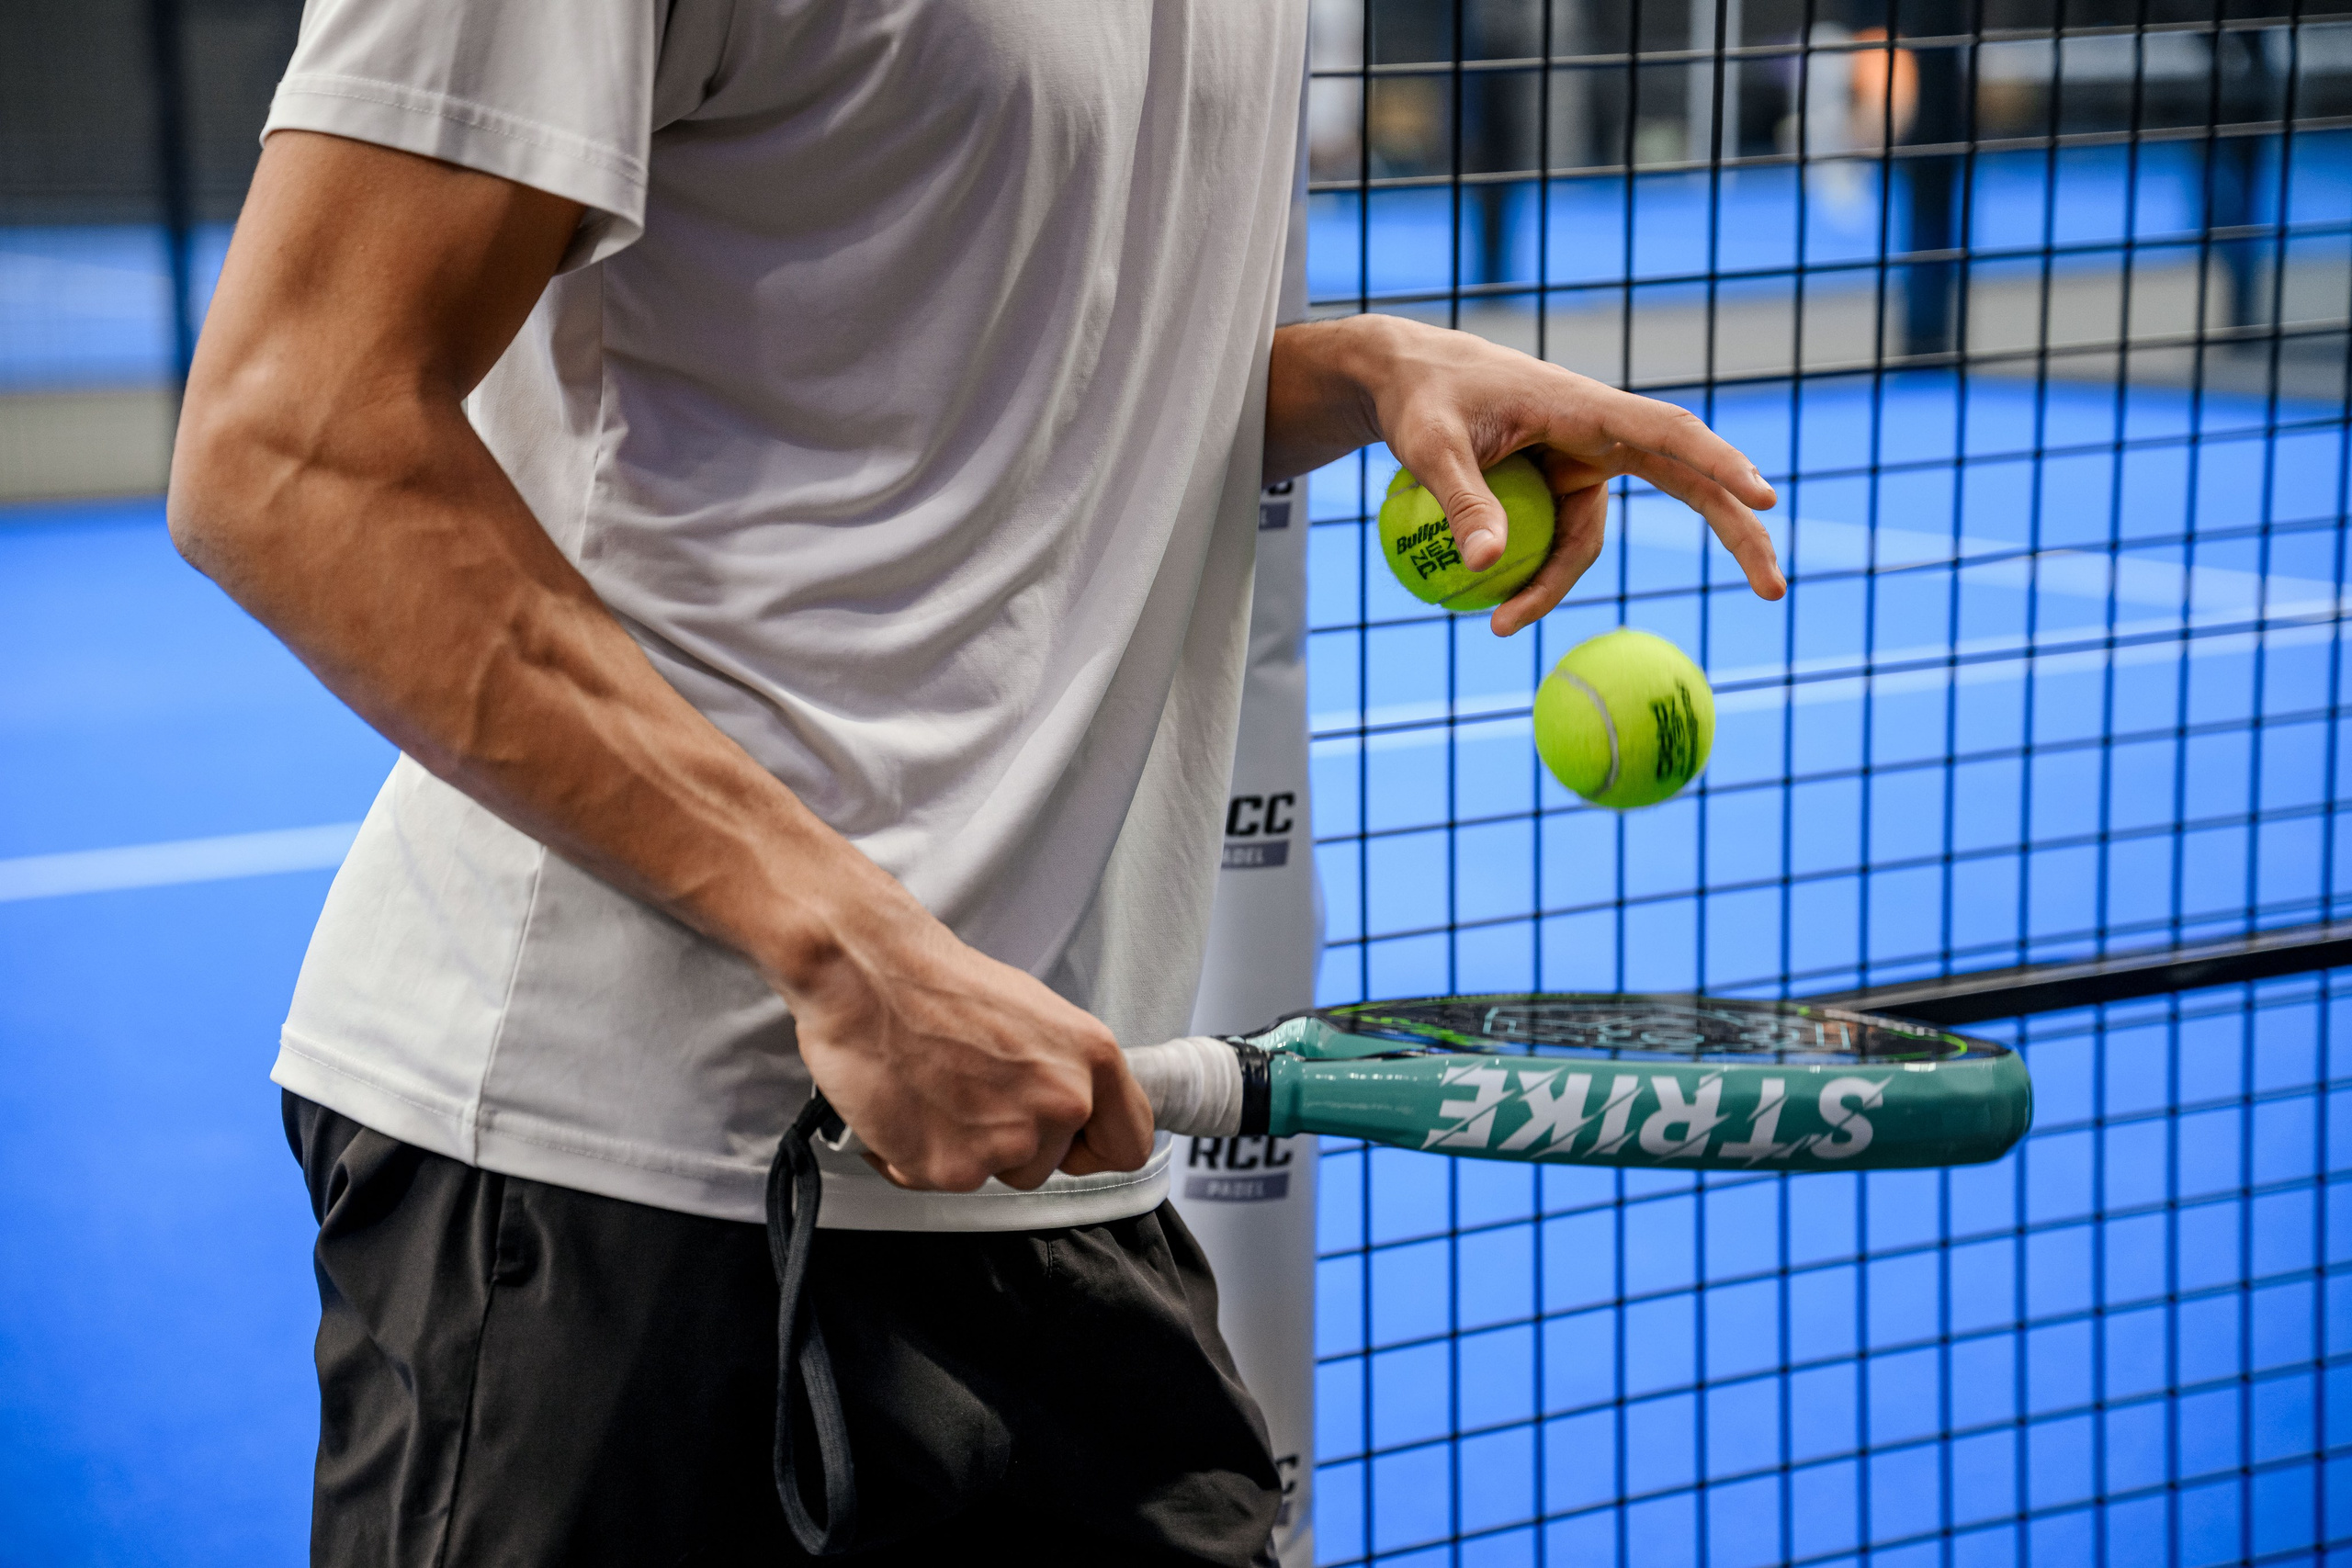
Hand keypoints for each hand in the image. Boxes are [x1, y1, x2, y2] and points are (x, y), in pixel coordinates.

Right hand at [770, 864, 1156, 1191]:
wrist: (867, 974)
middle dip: (1009, 1142)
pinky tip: (906, 1107)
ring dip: (965, 1148)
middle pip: (1049, 1164)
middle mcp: (1062, 1101)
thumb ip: (1062, 1068)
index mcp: (1092, 1057)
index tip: (1069, 1145)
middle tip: (969, 1093)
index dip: (1092, 1149)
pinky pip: (941, 1182)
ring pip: (996, 1175)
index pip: (1129, 1143)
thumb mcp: (1033, 1013)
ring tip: (935, 1092)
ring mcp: (1010, 1140)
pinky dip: (916, 1156)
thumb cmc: (936, 984)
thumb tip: (1067, 1104)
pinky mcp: (954, 1168)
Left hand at [1266, 315, 1785, 636]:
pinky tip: (1500, 609)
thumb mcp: (1428, 448)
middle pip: (1689, 482)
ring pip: (1595, 539)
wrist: (1402, 380)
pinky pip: (1562, 543)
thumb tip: (1488, 570)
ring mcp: (1583, 462)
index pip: (1670, 434)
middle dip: (1734, 532)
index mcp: (1585, 407)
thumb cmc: (1418, 399)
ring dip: (1557, 587)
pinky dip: (1537, 578)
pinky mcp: (1560, 486)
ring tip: (1497, 625)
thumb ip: (1463, 501)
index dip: (1722, 463)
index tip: (1763, 496)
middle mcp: (1600, 432)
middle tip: (1775, 590)